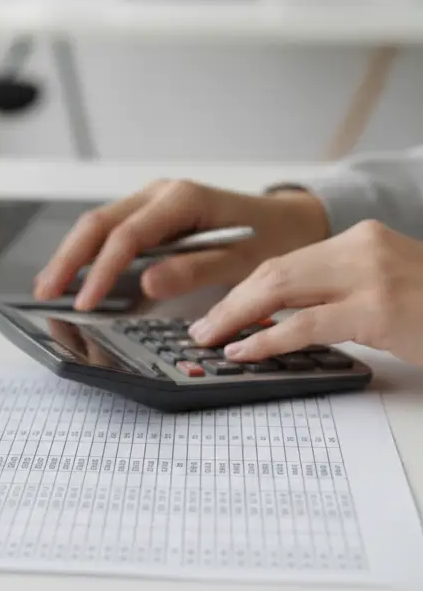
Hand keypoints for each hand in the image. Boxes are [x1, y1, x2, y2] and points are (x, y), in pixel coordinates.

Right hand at [33, 180, 328, 309]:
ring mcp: (152, 200)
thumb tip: (147, 282)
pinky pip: (110, 229)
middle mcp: (160, 193)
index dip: (102, 271)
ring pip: (97, 223)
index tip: (85, 303)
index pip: (127, 236)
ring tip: (49, 285)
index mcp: (182, 199)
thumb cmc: (273, 239)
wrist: (292, 220)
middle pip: (98, 223)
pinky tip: (74, 273)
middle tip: (46, 291)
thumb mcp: (245, 261)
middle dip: (69, 258)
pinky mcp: (150, 213)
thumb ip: (195, 270)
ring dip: (72, 254)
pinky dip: (88, 251)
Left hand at [188, 220, 422, 365]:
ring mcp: (373, 276)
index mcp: (362, 238)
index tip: (218, 310)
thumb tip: (280, 316)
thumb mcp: (389, 287)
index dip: (245, 288)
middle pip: (275, 271)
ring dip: (236, 318)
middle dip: (231, 302)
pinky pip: (305, 325)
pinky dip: (266, 339)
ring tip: (210, 340)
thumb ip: (342, 290)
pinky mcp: (380, 310)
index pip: (285, 261)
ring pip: (280, 290)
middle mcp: (363, 247)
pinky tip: (244, 352)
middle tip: (201, 329)